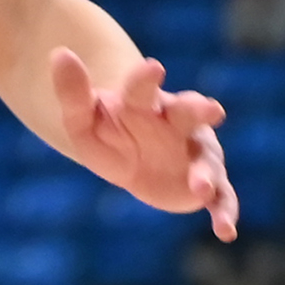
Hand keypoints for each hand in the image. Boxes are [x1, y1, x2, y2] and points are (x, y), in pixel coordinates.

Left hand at [52, 48, 237, 240]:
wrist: (130, 161)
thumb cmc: (108, 133)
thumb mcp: (82, 119)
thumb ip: (73, 91)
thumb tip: (58, 53)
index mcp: (146, 104)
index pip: (143, 89)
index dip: (146, 79)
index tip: (152, 67)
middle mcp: (178, 123)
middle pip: (190, 114)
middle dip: (199, 110)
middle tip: (209, 110)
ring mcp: (195, 153)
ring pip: (207, 159)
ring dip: (206, 172)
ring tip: (200, 187)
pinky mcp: (205, 183)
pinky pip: (221, 196)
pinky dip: (224, 212)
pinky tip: (226, 231)